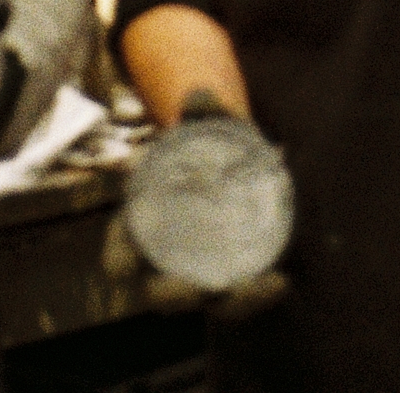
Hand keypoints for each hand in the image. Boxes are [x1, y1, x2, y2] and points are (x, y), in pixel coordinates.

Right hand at [105, 90, 293, 318]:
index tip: (136, 256)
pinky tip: (281, 280)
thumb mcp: (202, 124)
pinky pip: (238, 299)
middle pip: (160, 294)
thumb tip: (201, 96)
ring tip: (266, 285)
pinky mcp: (231, 277)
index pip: (118, 258)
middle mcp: (164, 261)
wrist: (233, 159)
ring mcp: (199, 274)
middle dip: (179, 295)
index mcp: (139, 228)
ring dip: (232, 304)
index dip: (123, 261)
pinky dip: (256, 296)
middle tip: (208, 287)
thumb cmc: (203, 144)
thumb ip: (201, 110)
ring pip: (206, 303)